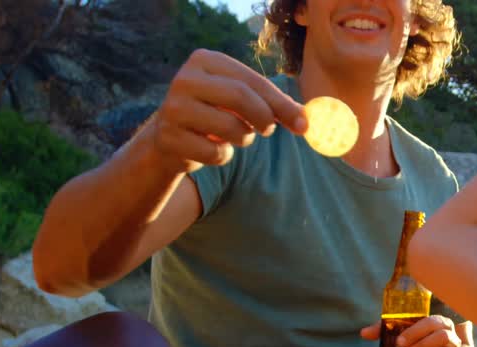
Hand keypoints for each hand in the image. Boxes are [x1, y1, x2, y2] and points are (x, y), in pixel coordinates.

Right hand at [151, 49, 306, 173]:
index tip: (303, 124)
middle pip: (240, 97)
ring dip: (243, 139)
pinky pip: (215, 153)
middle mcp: (185, 79)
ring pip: (230, 128)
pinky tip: (211, 148)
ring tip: (234, 135)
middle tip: (269, 130)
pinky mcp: (170, 137)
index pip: (252, 81)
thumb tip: (306, 120)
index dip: (281, 104)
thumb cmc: (215, 114)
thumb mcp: (241, 101)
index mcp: (205, 61)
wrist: (170, 138)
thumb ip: (272, 105)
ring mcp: (174, 108)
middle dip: (264, 118)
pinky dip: (223, 156)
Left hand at [360, 317, 470, 346]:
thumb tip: (364, 333)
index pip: (432, 322)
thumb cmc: (416, 345)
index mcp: (439, 324)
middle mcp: (451, 338)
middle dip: (423, 346)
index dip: (416, 331)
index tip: (400, 341)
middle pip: (443, 338)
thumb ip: (385, 332)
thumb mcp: (403, 336)